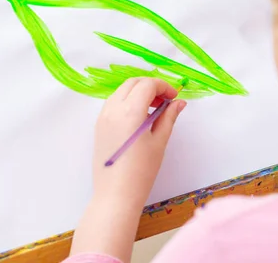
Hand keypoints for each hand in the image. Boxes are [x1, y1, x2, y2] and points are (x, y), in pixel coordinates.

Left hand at [92, 77, 186, 209]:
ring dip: (138, 92)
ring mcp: (103, 117)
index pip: (147, 85)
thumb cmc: (141, 171)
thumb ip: (169, 117)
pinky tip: (139, 118)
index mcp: (130, 111)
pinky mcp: (99, 125)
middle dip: (151, 86)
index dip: (163, 86)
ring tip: (153, 109)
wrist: (116, 195)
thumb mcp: (159, 142)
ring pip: (121, 91)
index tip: (174, 97)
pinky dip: (127, 101)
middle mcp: (113, 109)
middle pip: (132, 83)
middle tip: (165, 100)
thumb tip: (179, 102)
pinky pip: (113, 103)